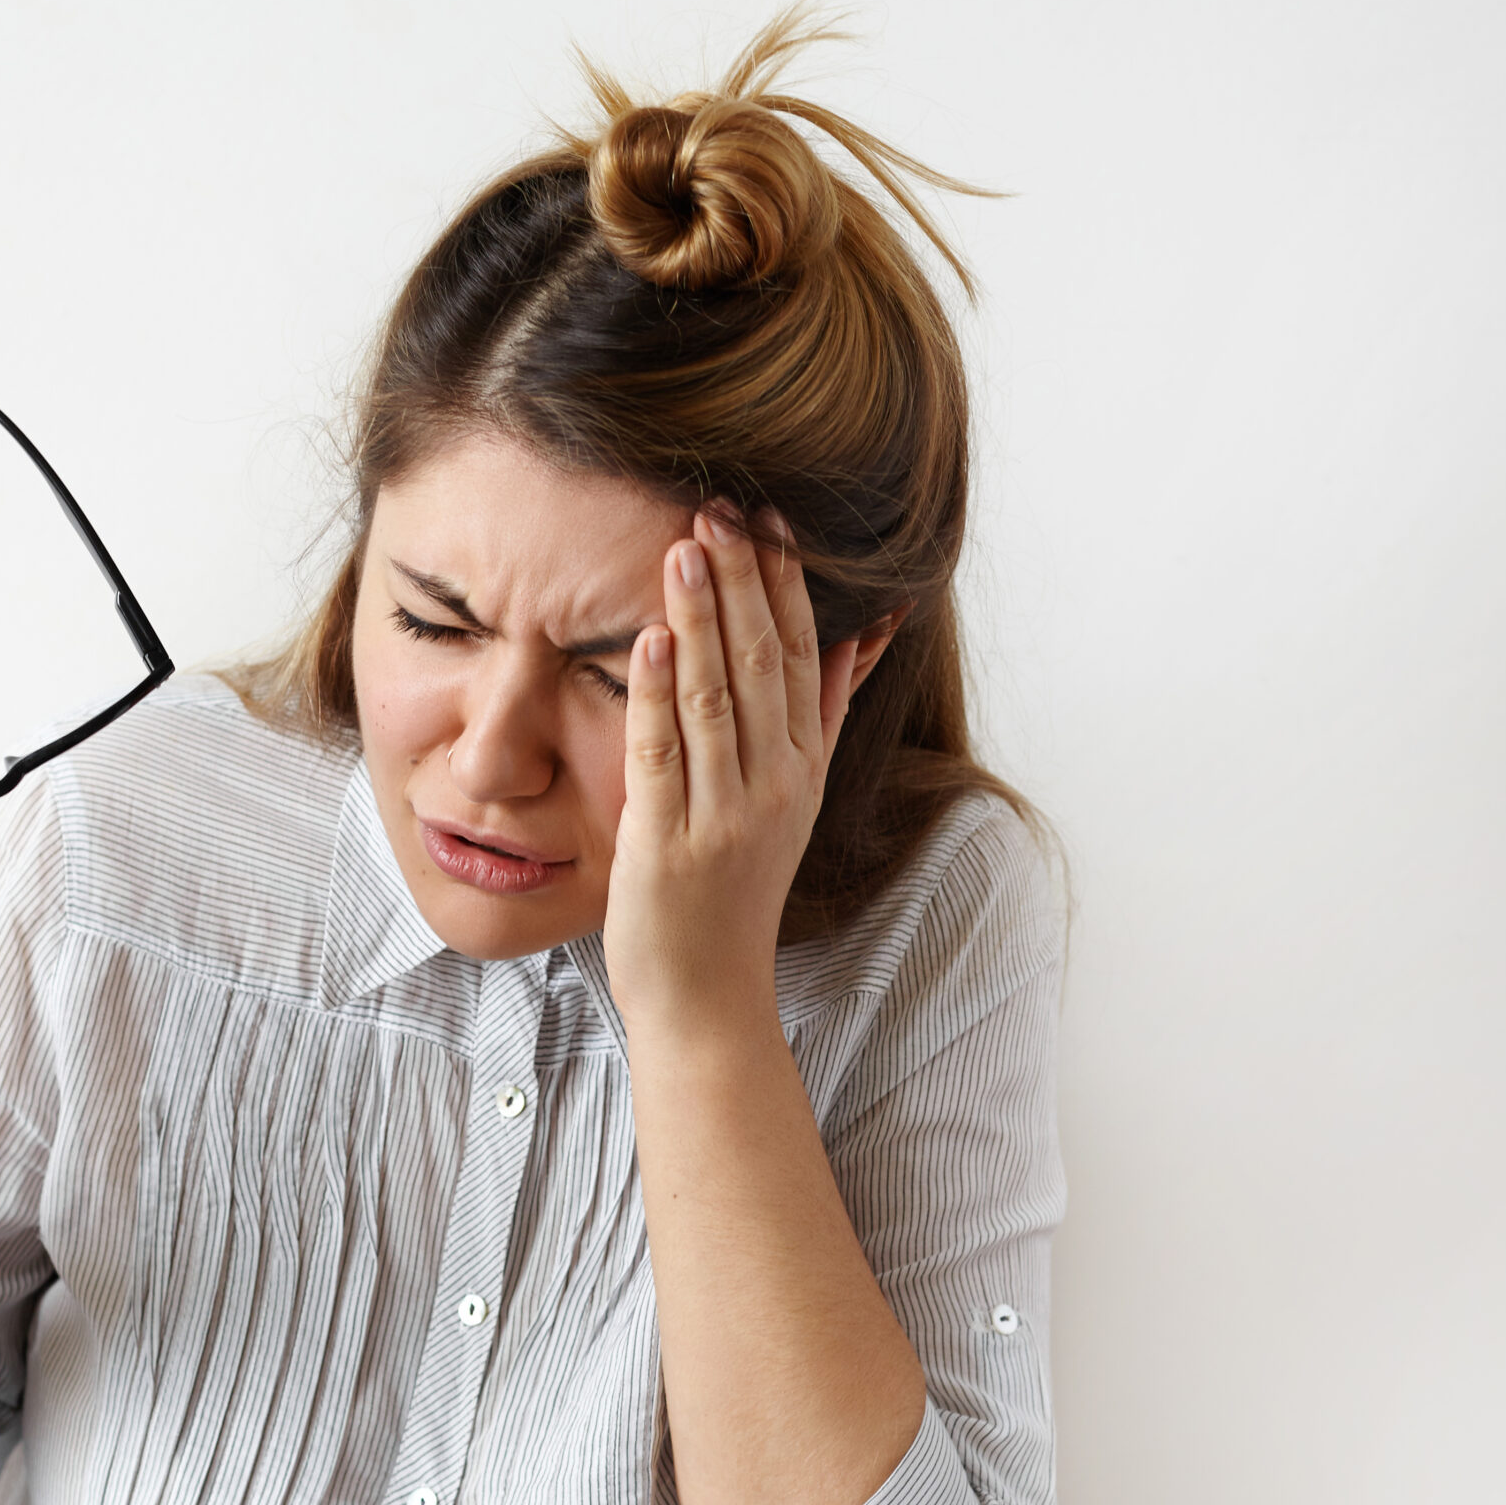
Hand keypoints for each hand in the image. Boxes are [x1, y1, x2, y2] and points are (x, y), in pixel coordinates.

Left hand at [603, 507, 861, 1033]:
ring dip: (701, 619)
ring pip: (717, 698)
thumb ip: (819, 718)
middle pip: (763, 664)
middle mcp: (774, 786)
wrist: (708, 997)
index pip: (801, 656)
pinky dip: (658, 694)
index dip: (784, 585)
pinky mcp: (669, 845)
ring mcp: (725, 816)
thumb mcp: (792, 800)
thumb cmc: (734, 895)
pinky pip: (664, 756)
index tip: (769, 519)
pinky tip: (649, 640)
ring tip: (686, 547)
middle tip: (720, 507)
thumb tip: (856, 639)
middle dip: (744, 581)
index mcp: (801, 768)